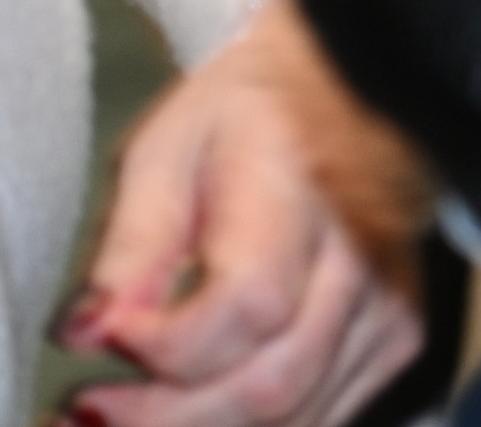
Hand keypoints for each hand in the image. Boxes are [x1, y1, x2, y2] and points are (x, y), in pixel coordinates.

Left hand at [64, 0, 428, 426]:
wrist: (348, 87)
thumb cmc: (244, 115)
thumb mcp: (165, 149)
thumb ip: (130, 243)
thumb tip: (85, 333)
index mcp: (303, 188)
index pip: (248, 304)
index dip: (162, 345)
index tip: (96, 337)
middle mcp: (363, 255)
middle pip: (267, 386)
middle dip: (158, 419)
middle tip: (83, 408)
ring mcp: (390, 304)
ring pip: (290, 419)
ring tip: (119, 415)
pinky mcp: (397, 336)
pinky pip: (315, 419)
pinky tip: (189, 407)